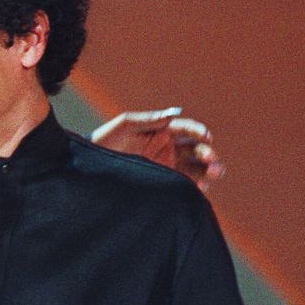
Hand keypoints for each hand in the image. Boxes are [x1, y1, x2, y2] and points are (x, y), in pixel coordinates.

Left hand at [90, 107, 224, 190]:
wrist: (89, 166)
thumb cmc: (104, 141)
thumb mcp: (125, 126)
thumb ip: (149, 120)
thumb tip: (173, 114)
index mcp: (162, 131)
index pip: (186, 130)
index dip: (198, 132)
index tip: (206, 137)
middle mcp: (168, 149)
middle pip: (195, 151)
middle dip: (208, 155)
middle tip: (214, 162)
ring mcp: (166, 167)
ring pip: (194, 169)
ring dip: (207, 171)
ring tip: (214, 174)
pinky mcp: (161, 185)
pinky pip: (182, 186)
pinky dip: (193, 188)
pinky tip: (199, 190)